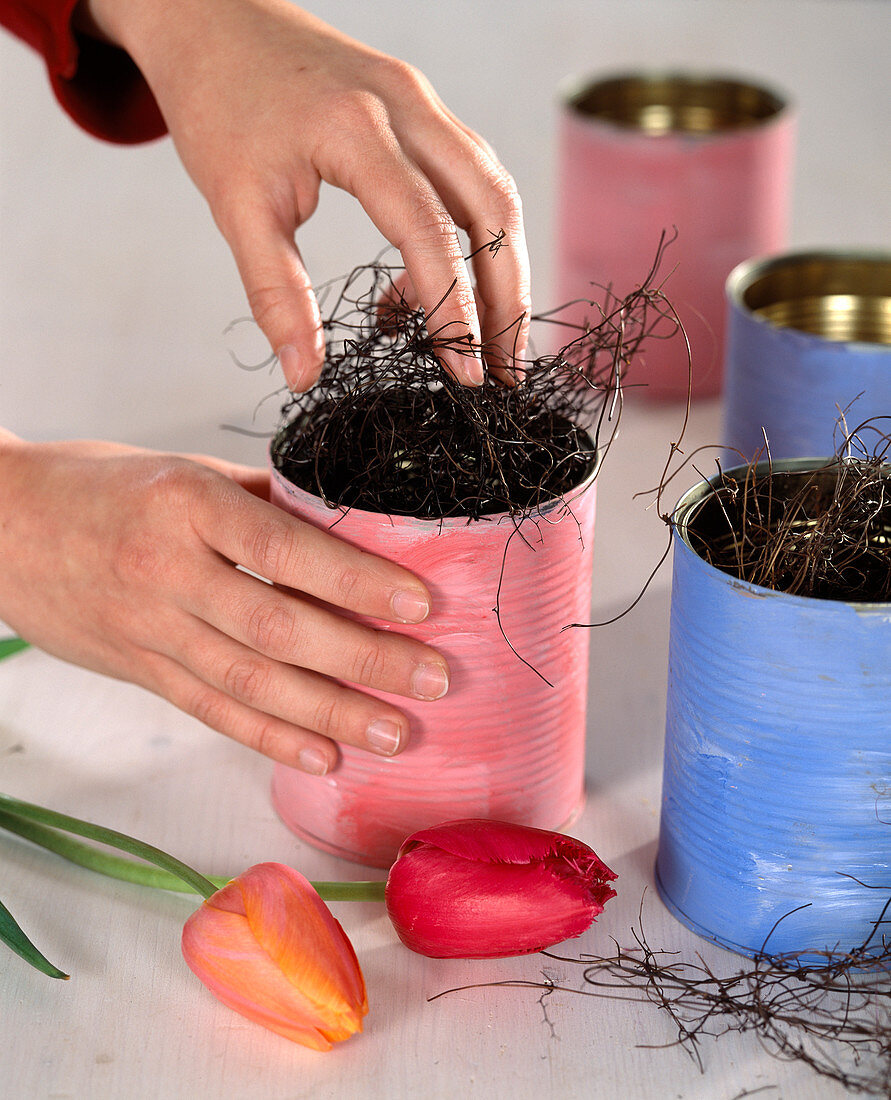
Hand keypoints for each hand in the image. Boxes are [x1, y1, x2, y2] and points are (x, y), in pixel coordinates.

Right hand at [0, 435, 448, 772]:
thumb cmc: (98, 485)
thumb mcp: (182, 469)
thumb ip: (262, 501)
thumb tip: (346, 526)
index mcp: (187, 505)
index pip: (288, 551)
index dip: (359, 581)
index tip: (422, 604)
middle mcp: (169, 572)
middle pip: (281, 629)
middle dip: (367, 659)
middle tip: (435, 679)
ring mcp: (151, 630)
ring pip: (252, 684)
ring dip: (333, 714)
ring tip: (397, 733)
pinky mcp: (140, 672)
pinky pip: (212, 712)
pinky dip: (270, 738)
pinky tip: (322, 756)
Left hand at [83, 0, 530, 386]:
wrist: (213, 18)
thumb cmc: (219, 106)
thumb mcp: (233, 206)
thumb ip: (275, 293)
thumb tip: (305, 376)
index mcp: (357, 129)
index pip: (429, 231)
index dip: (454, 309)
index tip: (466, 374)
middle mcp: (407, 106)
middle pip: (492, 207)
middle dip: (508, 297)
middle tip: (506, 370)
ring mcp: (423, 101)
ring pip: (493, 190)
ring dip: (503, 269)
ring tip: (491, 339)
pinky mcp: (423, 108)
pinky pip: (470, 176)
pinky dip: (473, 236)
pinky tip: (438, 284)